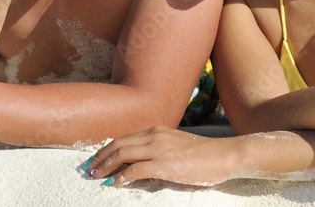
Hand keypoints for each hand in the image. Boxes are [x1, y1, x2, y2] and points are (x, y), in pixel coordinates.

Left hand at [86, 126, 238, 186]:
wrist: (224, 155)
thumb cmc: (204, 155)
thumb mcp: (177, 147)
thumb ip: (159, 152)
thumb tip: (142, 166)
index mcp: (157, 130)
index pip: (125, 138)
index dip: (108, 149)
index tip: (97, 159)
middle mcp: (155, 135)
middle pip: (119, 144)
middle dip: (101, 157)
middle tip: (90, 170)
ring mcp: (159, 148)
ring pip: (123, 154)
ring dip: (106, 166)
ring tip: (97, 177)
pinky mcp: (165, 164)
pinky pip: (135, 169)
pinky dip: (122, 177)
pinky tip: (114, 184)